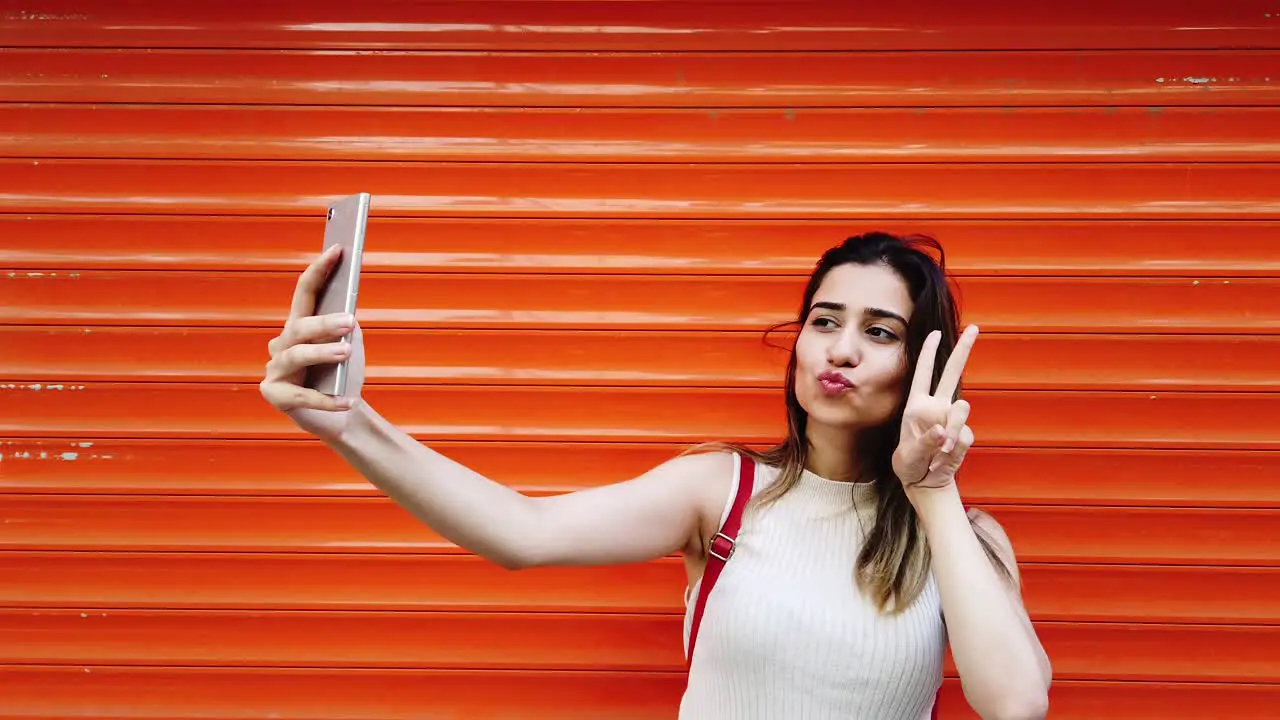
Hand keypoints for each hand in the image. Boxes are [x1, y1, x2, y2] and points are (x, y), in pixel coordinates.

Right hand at [259, 244, 366, 441]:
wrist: (344, 417)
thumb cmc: (344, 376)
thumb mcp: (350, 346)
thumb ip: (346, 326)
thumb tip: (347, 310)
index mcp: (298, 326)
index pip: (304, 292)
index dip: (319, 270)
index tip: (338, 249)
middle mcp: (282, 344)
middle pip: (299, 327)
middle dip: (323, 322)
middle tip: (349, 322)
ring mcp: (275, 370)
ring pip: (296, 356)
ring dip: (322, 353)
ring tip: (346, 353)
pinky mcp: (275, 396)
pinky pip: (302, 397)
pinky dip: (328, 400)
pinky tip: (348, 401)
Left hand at [891, 324, 978, 493]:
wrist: (925, 483)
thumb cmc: (909, 465)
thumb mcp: (908, 456)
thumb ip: (925, 443)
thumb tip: (941, 431)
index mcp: (917, 406)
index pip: (923, 374)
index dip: (929, 353)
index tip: (937, 333)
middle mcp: (936, 407)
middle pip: (952, 374)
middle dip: (964, 350)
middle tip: (975, 328)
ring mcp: (952, 420)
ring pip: (961, 410)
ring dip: (951, 430)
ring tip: (939, 451)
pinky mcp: (964, 434)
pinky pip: (965, 436)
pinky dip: (955, 450)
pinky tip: (944, 459)